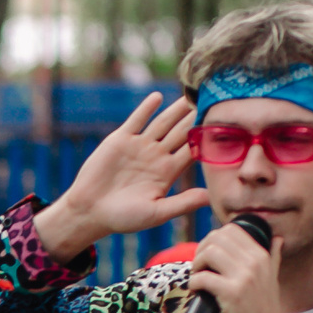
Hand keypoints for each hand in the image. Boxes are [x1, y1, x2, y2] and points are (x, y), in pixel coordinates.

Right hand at [32, 94, 210, 258]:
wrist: (89, 211)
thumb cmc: (123, 218)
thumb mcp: (156, 213)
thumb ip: (182, 203)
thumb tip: (210, 198)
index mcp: (168, 172)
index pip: (192, 149)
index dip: (206, 136)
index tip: (223, 122)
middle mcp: (156, 156)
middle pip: (180, 131)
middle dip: (195, 117)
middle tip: (212, 99)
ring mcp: (139, 146)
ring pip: (162, 123)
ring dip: (175, 109)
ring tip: (190, 94)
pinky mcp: (120, 140)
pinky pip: (136, 120)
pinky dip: (146, 109)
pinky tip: (157, 97)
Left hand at [187, 220, 290, 312]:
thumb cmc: (264, 312)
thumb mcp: (272, 279)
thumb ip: (273, 257)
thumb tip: (276, 238)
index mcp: (262, 255)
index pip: (232, 230)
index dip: (213, 240)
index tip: (208, 257)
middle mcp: (255, 262)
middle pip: (218, 238)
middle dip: (201, 250)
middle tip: (199, 267)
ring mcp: (244, 277)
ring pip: (209, 253)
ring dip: (197, 265)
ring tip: (198, 278)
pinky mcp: (231, 293)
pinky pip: (203, 277)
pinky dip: (194, 283)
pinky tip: (198, 291)